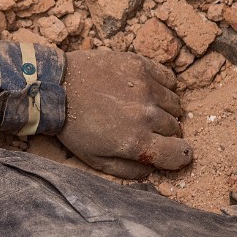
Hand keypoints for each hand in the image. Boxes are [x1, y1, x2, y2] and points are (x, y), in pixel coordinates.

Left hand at [58, 50, 190, 177]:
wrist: (56, 86)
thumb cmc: (74, 126)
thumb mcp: (96, 160)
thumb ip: (128, 170)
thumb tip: (152, 170)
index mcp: (136, 142)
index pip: (179, 154)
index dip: (180, 156)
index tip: (175, 153)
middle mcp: (146, 115)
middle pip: (175, 128)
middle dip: (164, 133)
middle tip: (144, 128)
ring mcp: (145, 87)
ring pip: (175, 104)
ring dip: (165, 110)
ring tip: (144, 108)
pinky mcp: (141, 66)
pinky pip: (169, 79)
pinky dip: (164, 87)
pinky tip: (148, 91)